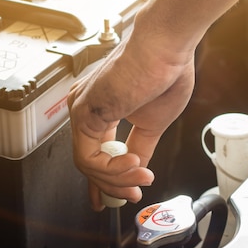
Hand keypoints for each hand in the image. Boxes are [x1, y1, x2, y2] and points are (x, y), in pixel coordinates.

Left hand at [67, 26, 195, 210]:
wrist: (166, 48)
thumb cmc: (165, 71)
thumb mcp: (153, 123)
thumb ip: (140, 147)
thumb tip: (138, 171)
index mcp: (101, 111)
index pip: (94, 154)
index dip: (103, 181)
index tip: (114, 199)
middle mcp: (86, 111)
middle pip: (88, 163)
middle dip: (112, 186)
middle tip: (134, 194)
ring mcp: (81, 111)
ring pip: (88, 166)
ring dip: (118, 179)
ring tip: (142, 176)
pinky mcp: (83, 114)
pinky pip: (89, 159)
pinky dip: (112, 169)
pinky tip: (134, 163)